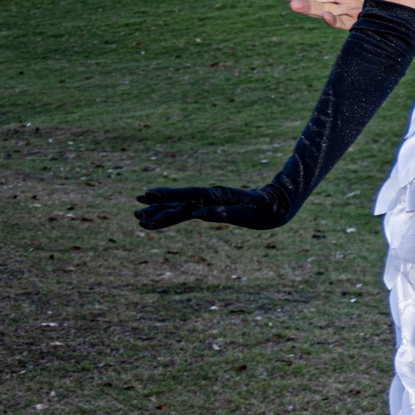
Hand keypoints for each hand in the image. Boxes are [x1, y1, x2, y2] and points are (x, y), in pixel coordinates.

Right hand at [136, 182, 298, 230]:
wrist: (279, 202)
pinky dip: (172, 215)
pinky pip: (187, 211)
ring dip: (160, 212)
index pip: (185, 197)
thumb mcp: (250, 211)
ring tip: (139, 218)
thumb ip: (226, 212)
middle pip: (178, 202)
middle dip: (157, 208)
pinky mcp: (211, 207)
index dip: (166, 197)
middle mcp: (209, 197)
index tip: (146, 196)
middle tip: (135, 214)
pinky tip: (160, 218)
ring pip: (179, 207)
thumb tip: (199, 213)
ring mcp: (209, 202)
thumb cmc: (267, 208)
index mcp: (216, 196)